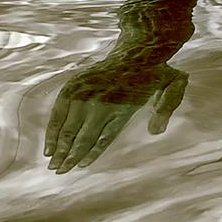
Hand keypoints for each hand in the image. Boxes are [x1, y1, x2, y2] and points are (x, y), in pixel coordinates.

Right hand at [44, 60, 187, 173]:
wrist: (137, 50)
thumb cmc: (154, 75)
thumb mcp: (172, 87)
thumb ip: (166, 108)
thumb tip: (156, 131)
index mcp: (122, 107)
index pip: (103, 137)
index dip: (91, 153)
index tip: (80, 165)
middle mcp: (101, 102)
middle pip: (81, 136)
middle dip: (68, 156)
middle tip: (59, 172)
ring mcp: (85, 93)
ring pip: (68, 126)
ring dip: (58, 146)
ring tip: (52, 164)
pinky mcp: (75, 85)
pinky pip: (59, 110)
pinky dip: (53, 128)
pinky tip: (49, 144)